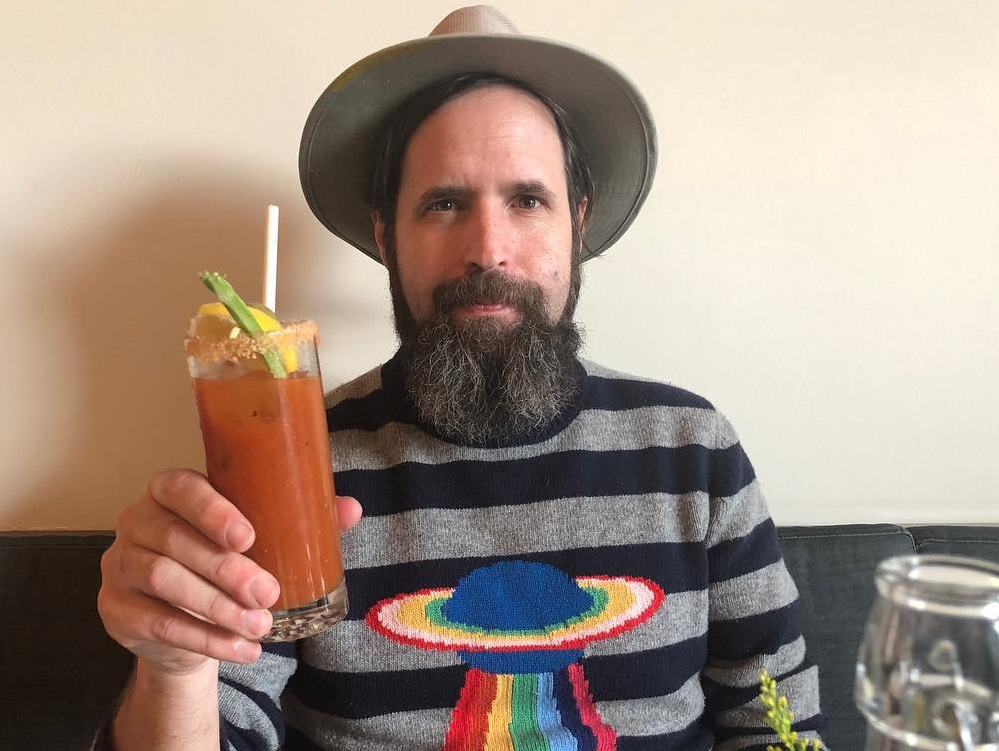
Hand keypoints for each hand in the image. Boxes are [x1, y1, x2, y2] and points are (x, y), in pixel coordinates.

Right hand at [97, 468, 361, 675]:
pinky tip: (241, 648)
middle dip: (225, 569)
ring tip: (259, 624)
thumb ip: (302, 519)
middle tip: (267, 592)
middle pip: (174, 540)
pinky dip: (205, 639)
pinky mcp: (115, 608)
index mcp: (170, 490)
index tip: (248, 536)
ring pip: (163, 580)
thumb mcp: (259, 536)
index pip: (180, 487)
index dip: (211, 510)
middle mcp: (137, 521)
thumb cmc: (224, 560)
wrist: (184, 620)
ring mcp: (119, 564)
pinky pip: (158, 623)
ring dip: (217, 607)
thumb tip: (350, 509)